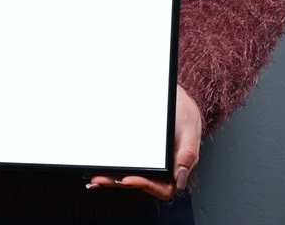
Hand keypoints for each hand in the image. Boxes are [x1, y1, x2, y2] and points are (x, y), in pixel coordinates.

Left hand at [83, 84, 202, 199]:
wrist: (175, 96)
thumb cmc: (184, 112)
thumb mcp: (189, 130)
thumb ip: (188, 154)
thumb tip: (179, 179)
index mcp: (175, 167)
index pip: (161, 187)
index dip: (145, 185)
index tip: (128, 179)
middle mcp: (160, 167)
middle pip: (139, 182)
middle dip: (119, 182)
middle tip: (101, 179)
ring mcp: (147, 159)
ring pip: (129, 173)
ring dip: (111, 177)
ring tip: (95, 177)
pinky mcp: (136, 149)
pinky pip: (124, 159)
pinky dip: (111, 164)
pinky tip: (97, 167)